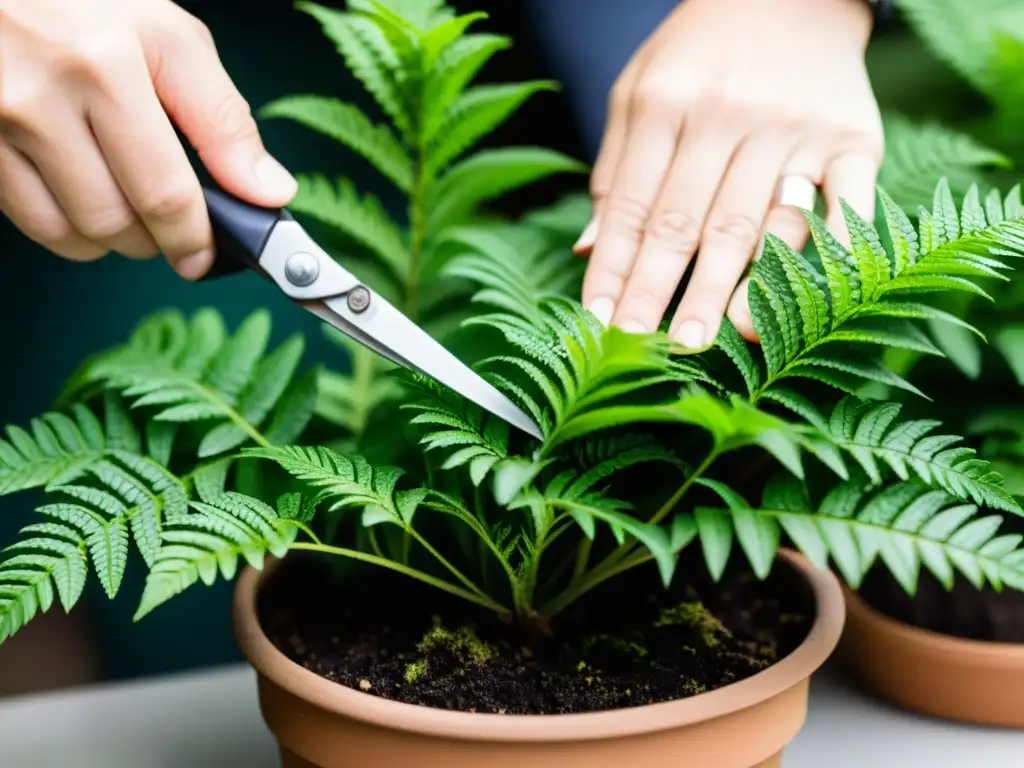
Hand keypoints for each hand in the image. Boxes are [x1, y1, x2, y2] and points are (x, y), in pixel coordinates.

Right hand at [0, 0, 296, 278]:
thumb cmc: (87, 5)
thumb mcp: (167, 38)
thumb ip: (222, 119)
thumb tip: (267, 192)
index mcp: (107, 67)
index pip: (165, 191)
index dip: (195, 238)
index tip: (207, 255)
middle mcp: (45, 98)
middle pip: (118, 222)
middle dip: (159, 240)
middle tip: (174, 226)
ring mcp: (1, 124)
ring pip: (74, 233)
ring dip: (116, 240)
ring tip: (133, 206)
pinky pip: (33, 222)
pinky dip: (72, 230)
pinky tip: (89, 198)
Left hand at [576, 0, 882, 348]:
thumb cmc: (700, 56)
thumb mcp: (639, 93)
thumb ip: (616, 170)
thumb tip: (589, 248)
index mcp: (667, 104)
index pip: (635, 207)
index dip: (616, 270)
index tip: (600, 322)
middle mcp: (730, 116)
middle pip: (692, 223)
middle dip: (664, 292)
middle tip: (647, 348)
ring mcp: (795, 128)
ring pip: (763, 221)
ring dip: (742, 286)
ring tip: (721, 337)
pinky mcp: (854, 136)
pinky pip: (848, 199)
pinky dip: (838, 243)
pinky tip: (822, 290)